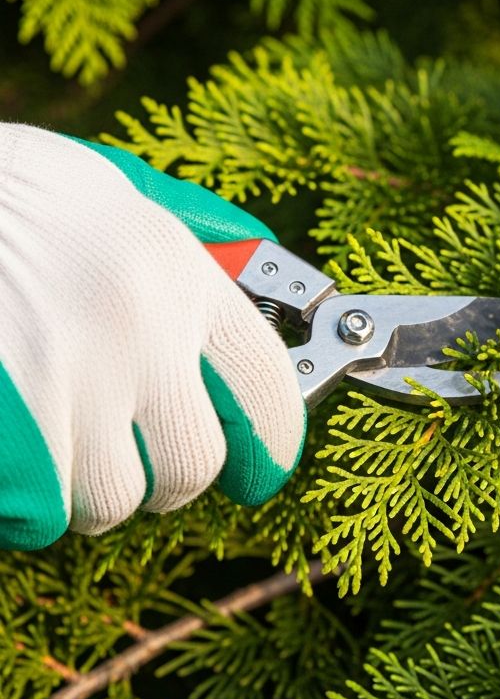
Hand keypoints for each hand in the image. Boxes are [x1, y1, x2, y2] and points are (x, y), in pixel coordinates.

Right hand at [0, 125, 305, 548]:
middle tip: (136, 461)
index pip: (267, 386)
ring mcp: (63, 385)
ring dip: (84, 488)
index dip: (273, 440)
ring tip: (50, 432)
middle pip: (192, 465)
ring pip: (107, 499)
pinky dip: (22, 495)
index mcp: (177, 273)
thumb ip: (194, 241)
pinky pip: (34, 510)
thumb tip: (263, 278)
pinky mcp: (8, 437)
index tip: (263, 469)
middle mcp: (136, 333)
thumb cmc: (9, 191)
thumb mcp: (113, 189)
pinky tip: (9, 442)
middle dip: (166, 479)